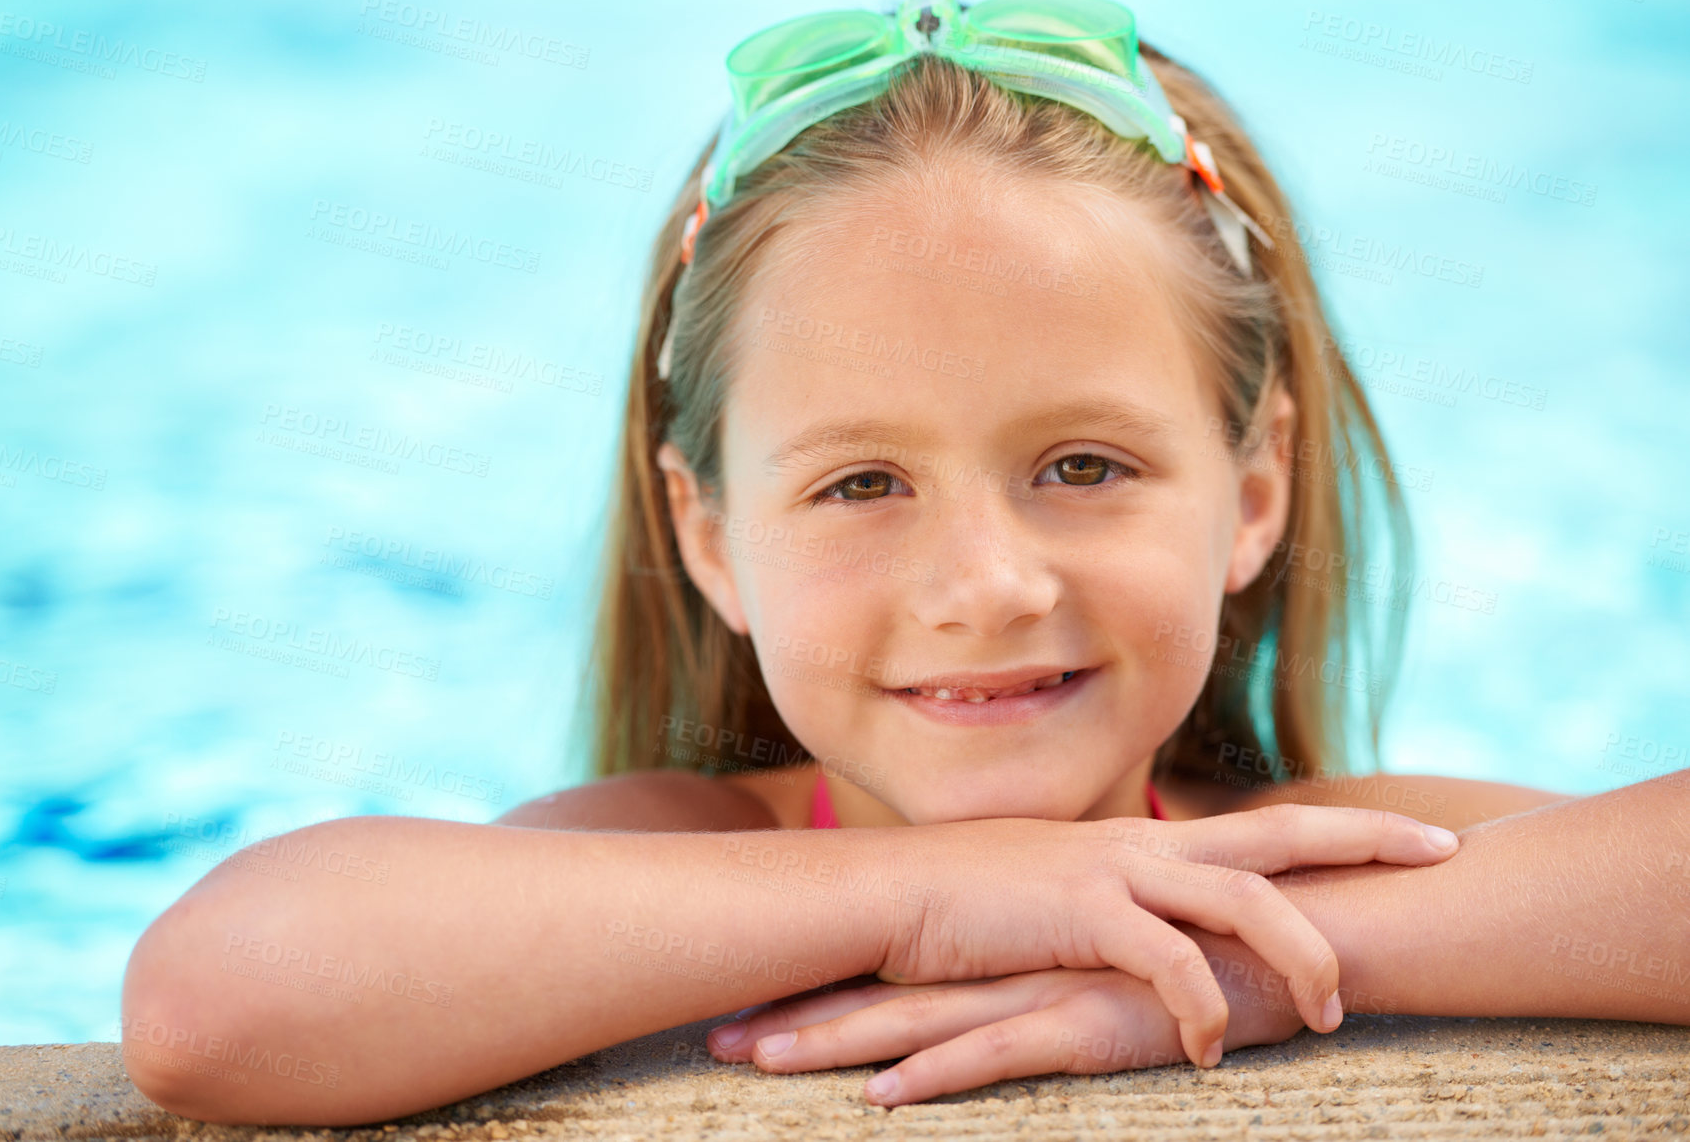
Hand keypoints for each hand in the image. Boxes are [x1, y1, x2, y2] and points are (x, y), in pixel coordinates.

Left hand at [708, 945, 1308, 1105]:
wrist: (1301, 922)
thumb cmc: (1211, 954)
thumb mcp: (1121, 971)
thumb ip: (1072, 979)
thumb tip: (1030, 999)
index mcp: (1017, 952)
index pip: (903, 974)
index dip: (828, 990)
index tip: (757, 1008)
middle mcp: (1016, 963)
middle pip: (886, 994)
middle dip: (800, 1017)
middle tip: (718, 1039)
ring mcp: (1047, 987)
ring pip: (918, 1020)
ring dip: (834, 1042)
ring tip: (755, 1059)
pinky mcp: (1090, 1017)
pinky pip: (998, 1053)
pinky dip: (935, 1076)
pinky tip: (880, 1096)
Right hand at [868, 805, 1456, 1065]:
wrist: (888, 893)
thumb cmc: (967, 904)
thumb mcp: (1056, 895)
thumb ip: (1114, 904)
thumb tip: (1156, 928)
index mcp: (1143, 842)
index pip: (1264, 825)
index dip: (1344, 825)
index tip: (1415, 832)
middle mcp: (1143, 845)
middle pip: (1279, 833)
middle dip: (1366, 838)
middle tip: (1443, 852)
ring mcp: (1115, 873)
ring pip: (1242, 897)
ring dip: (1299, 951)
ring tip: (1333, 1011)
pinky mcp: (1081, 915)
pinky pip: (1169, 961)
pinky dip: (1203, 1005)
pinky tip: (1211, 1052)